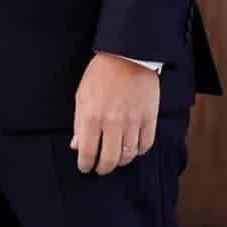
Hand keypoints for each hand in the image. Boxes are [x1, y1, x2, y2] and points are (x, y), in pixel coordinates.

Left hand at [70, 52, 159, 174]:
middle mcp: (114, 123)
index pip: (88, 152)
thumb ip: (79, 123)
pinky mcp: (149, 119)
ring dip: (121, 161)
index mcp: (93, 116)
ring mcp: (134, 122)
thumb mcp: (82, 96)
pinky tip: (131, 149)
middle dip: (103, 168)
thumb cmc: (101, 74)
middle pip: (110, 159)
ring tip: (115, 159)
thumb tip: (77, 146)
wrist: (128, 57)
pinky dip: (138, 151)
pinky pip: (145, 145)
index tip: (85, 168)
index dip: (86, 164)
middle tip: (100, 169)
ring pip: (129, 155)